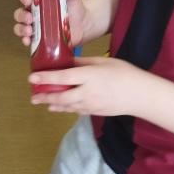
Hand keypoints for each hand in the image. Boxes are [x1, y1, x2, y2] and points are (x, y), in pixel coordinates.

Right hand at [13, 0, 86, 46]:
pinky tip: (28, 41)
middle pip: (19, 12)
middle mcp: (33, 12)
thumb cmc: (75, 9)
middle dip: (22, 15)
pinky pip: (27, 39)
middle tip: (30, 18)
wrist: (83, 26)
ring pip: (20, 27)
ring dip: (21, 29)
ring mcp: (34, 26)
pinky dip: (25, 40)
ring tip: (29, 31)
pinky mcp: (37, 38)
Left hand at [29, 56, 147, 115]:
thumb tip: (67, 62)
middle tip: (33, 97)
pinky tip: (58, 108)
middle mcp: (87, 92)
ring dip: (53, 105)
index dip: (45, 78)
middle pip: (60, 97)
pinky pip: (76, 111)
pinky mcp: (94, 112)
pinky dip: (66, 109)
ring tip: (42, 103)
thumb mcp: (103, 62)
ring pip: (66, 106)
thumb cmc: (124, 73)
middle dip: (45, 97)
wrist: (141, 95)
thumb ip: (83, 62)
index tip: (32, 78)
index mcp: (89, 76)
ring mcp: (90, 105)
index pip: (62, 78)